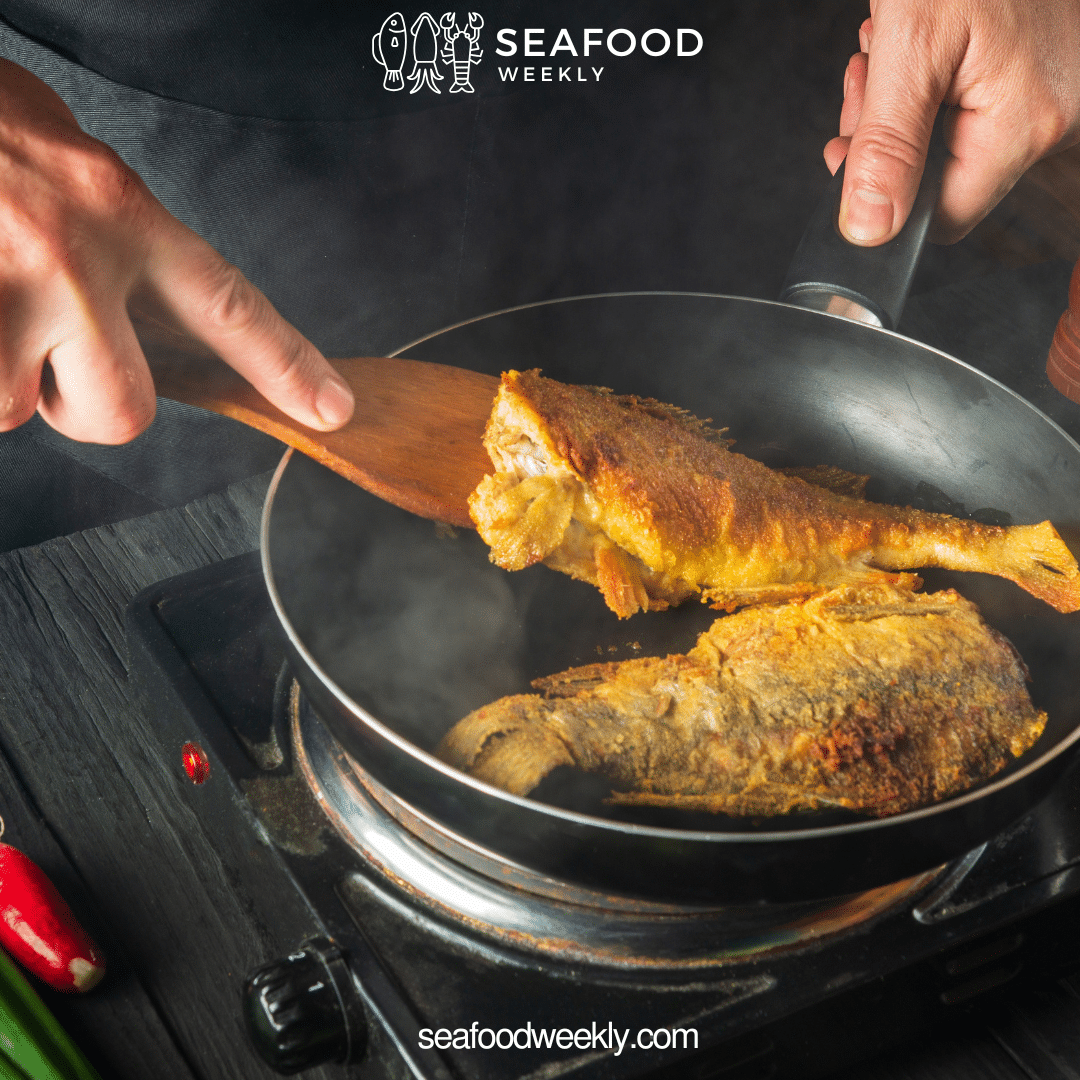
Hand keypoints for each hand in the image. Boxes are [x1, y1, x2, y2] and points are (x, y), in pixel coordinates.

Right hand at [0, 59, 352, 442]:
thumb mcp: (67, 165)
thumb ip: (117, 245)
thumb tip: (139, 319)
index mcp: (120, 211)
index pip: (231, 306)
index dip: (287, 366)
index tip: (332, 409)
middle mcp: (76, 257)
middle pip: (122, 413)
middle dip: (84, 407)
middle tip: (47, 357)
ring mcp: (10, 287)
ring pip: (17, 411)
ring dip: (0, 381)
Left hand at [823, 0, 1079, 245]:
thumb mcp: (911, 45)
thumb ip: (888, 144)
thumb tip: (869, 227)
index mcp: (1025, 124)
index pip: (941, 219)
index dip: (883, 196)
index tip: (847, 154)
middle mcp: (1053, 118)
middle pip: (941, 177)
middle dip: (885, 138)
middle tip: (864, 83)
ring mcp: (1053, 94)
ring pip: (950, 139)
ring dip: (899, 105)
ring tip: (885, 50)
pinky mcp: (1043, 72)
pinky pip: (974, 103)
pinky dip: (929, 82)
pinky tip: (917, 44)